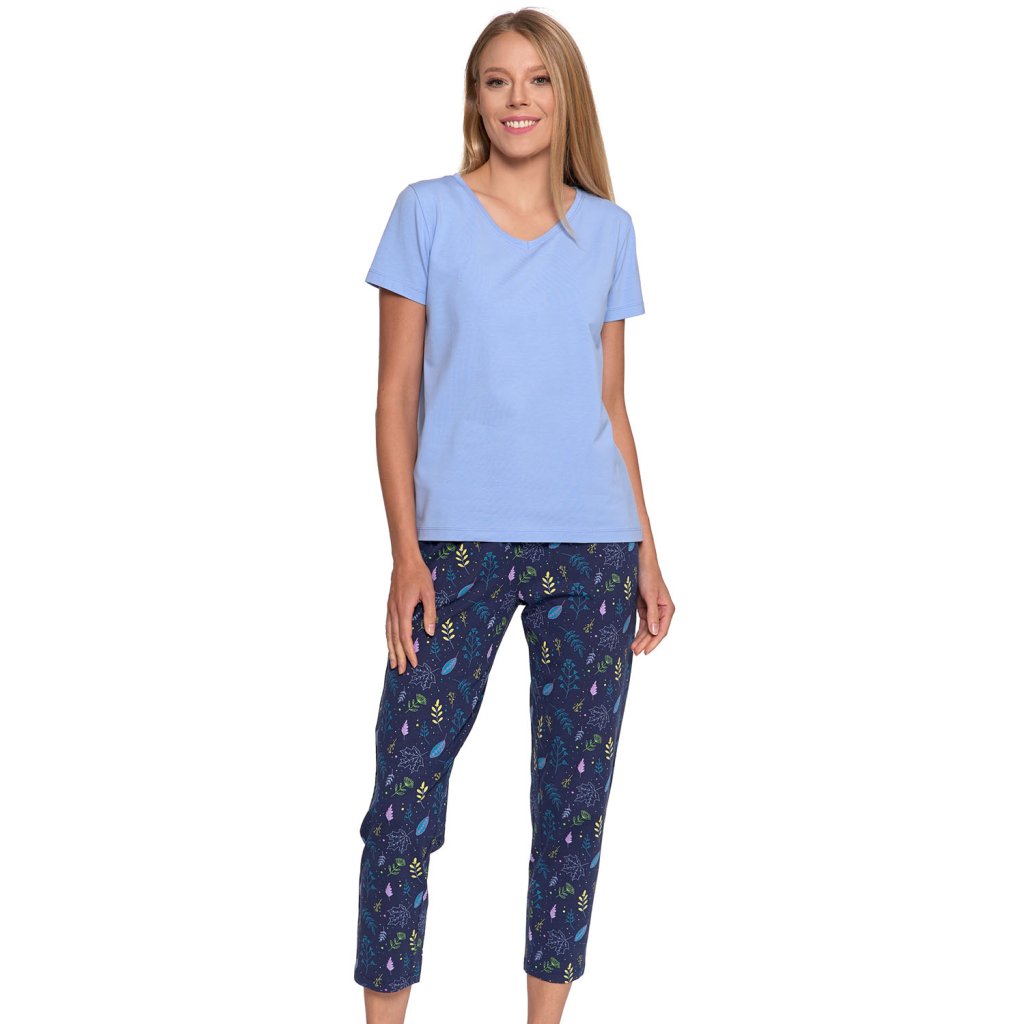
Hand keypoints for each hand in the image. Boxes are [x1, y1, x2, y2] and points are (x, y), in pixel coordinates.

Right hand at [386, 549, 436, 673]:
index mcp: (403, 609)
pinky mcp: (389, 606)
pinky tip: (390, 644)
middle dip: (398, 656)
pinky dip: (388, 639)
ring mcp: (390, 609)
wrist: (404, 560)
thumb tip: (430, 633)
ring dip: (391, 650)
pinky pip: (387, 627)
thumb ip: (430, 613)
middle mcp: (394, 611)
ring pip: (388, 634)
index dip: (409, 651)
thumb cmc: (419, 575)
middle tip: (401, 671)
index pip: (405, 636)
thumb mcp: (429, 593)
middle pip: (395, 639)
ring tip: (393, 664)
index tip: (414, 663)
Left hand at [631, 552, 674, 655]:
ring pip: (648, 629)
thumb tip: (655, 632)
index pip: (662, 631)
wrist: (641, 562)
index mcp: (668, 609)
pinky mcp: (645, 607)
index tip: (646, 652)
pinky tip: (634, 639)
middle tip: (635, 652)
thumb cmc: (649, 576)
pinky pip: (643, 623)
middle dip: (646, 643)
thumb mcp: (650, 596)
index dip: (654, 642)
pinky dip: (639, 631)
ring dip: (641, 639)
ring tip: (633, 649)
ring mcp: (654, 610)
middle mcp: (662, 611)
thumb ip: (653, 614)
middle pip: (655, 632)